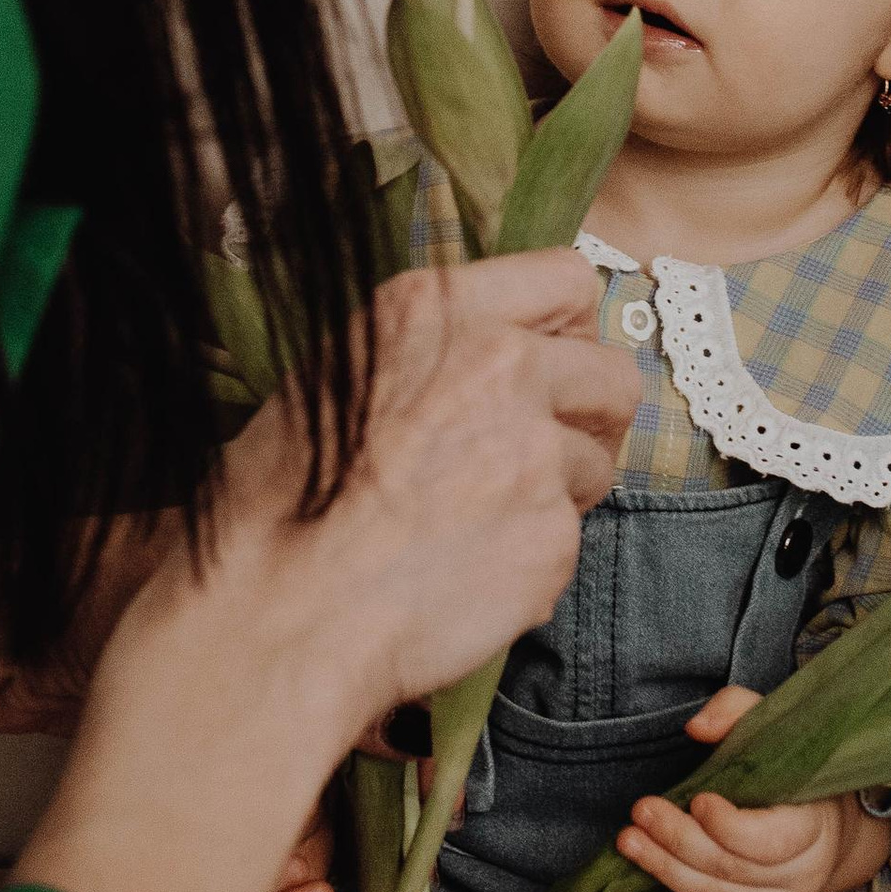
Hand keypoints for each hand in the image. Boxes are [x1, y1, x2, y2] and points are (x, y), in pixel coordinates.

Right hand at [289, 256, 639, 713]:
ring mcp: (534, 452)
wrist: (277, 611)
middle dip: (588, 417)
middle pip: (613, 375)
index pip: (568, 280)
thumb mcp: (338, 374)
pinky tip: (466, 574)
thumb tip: (502, 354)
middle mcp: (499, 365)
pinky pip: (569, 540)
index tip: (551, 365)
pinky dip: (530, 560)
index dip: (567, 332)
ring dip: (557, 492)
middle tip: (540, 455)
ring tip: (478, 524)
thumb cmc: (282, 501)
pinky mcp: (552, 535)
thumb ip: (433, 348)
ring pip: (596, 463)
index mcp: (437, 309)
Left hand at [613, 687, 890, 891]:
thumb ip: (736, 712)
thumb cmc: (790, 770)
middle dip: (678, 840)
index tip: (697, 798)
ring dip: (666, 872)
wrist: (825, 822)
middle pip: (729, 868)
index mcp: (809, 828)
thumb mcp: (773, 727)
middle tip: (641, 812)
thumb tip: (696, 728)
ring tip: (629, 842)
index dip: (728, 826)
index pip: (767, 842)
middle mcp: (798, 876)